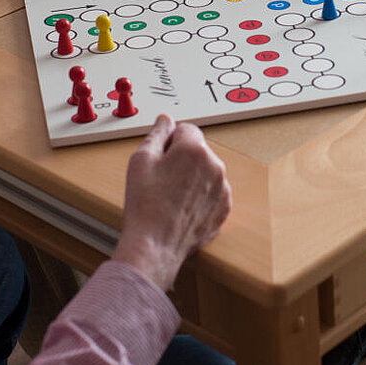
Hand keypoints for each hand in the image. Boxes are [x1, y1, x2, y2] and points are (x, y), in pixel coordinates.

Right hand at [112, 115, 231, 292]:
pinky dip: (200, 197)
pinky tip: (182, 208)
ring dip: (193, 178)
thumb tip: (165, 120)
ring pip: (206, 172)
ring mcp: (222, 189)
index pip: (186, 129)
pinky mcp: (224, 209)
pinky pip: (213, 193)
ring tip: (171, 197)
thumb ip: (157, 133)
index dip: (170, 141)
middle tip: (161, 180)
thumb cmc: (145, 205)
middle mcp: (215, 166)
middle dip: (182, 159)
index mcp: (195, 150)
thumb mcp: (141, 160)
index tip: (160, 157)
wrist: (155, 245)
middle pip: (198, 151)